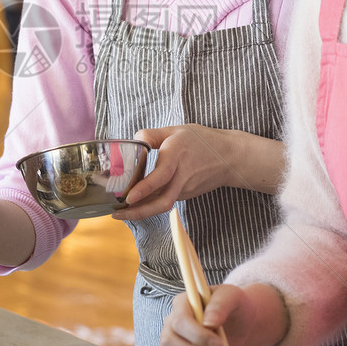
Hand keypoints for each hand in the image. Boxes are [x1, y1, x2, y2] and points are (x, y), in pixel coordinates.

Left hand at [119, 126, 282, 219]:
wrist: (230, 159)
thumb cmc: (202, 141)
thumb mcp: (176, 130)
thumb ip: (152, 135)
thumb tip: (132, 141)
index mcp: (177, 155)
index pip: (161, 175)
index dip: (144, 188)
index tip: (128, 198)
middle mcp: (181, 176)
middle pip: (161, 202)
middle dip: (138, 212)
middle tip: (116, 215)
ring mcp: (185, 189)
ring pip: (161, 204)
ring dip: (141, 211)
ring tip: (119, 213)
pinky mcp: (185, 195)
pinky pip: (164, 201)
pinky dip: (149, 204)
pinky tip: (135, 204)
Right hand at [159, 282, 286, 345]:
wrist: (240, 319)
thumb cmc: (233, 303)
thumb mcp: (232, 296)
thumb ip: (220, 305)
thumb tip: (208, 323)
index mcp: (182, 303)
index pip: (179, 321)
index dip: (197, 336)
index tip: (221, 344)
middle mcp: (173, 322)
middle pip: (169, 343)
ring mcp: (178, 342)